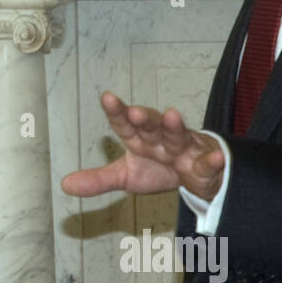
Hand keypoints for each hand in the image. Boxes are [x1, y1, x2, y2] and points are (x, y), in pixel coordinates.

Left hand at [61, 91, 225, 200]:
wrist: (195, 178)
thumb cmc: (157, 169)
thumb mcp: (126, 176)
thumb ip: (98, 180)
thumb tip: (64, 185)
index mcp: (138, 139)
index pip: (125, 124)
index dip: (116, 112)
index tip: (107, 98)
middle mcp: (160, 138)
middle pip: (151, 125)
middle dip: (144, 118)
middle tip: (134, 111)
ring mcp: (184, 148)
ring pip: (178, 136)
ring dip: (175, 126)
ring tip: (171, 115)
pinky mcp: (205, 163)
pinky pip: (208, 161)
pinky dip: (213, 160)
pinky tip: (216, 157)